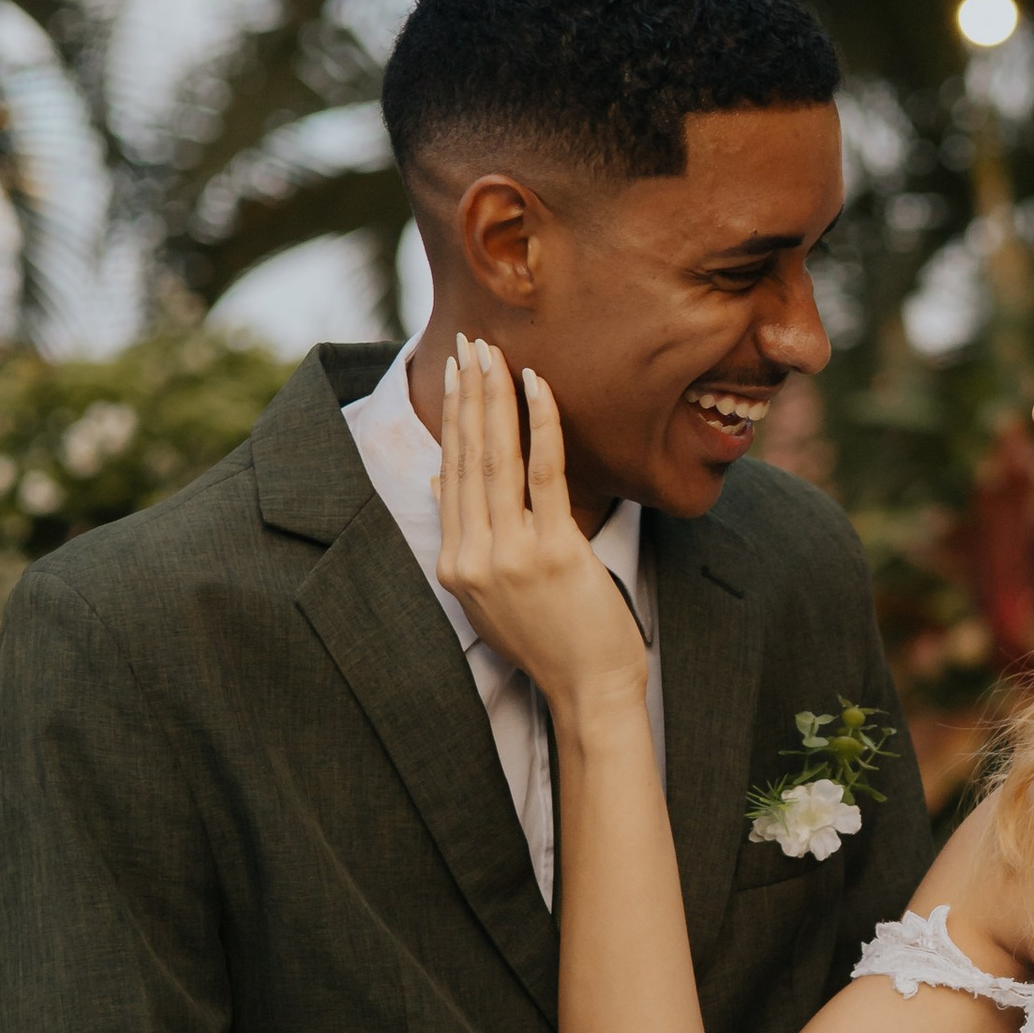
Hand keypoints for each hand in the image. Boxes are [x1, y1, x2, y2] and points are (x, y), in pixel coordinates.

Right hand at [437, 335, 648, 730]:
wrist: (588, 690)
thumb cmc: (550, 640)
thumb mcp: (489, 595)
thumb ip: (465, 539)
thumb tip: (445, 479)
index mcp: (454, 565)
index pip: (451, 474)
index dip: (453, 419)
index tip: (457, 373)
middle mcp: (473, 558)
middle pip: (467, 459)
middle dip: (467, 394)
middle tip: (467, 342)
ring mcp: (510, 555)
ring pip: (497, 460)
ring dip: (494, 399)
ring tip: (492, 353)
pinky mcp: (554, 552)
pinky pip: (545, 475)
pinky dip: (542, 425)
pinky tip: (539, 386)